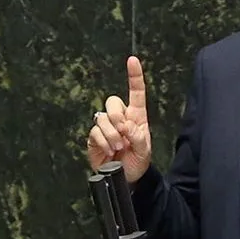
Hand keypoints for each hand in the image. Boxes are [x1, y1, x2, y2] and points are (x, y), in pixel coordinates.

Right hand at [86, 56, 151, 183]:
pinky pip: (95, 132)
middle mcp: (120, 118)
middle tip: (123, 132)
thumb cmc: (138, 162)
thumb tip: (125, 126)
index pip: (136, 93)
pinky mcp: (95, 138)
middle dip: (117, 116)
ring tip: (118, 148)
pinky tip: (109, 151)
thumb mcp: (145, 150)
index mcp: (136, 117)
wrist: (127, 179)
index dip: (134, 76)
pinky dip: (103, 142)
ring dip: (111, 134)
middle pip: (112, 102)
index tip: (132, 60)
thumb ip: (137, 136)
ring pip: (102, 118)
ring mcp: (106, 127)